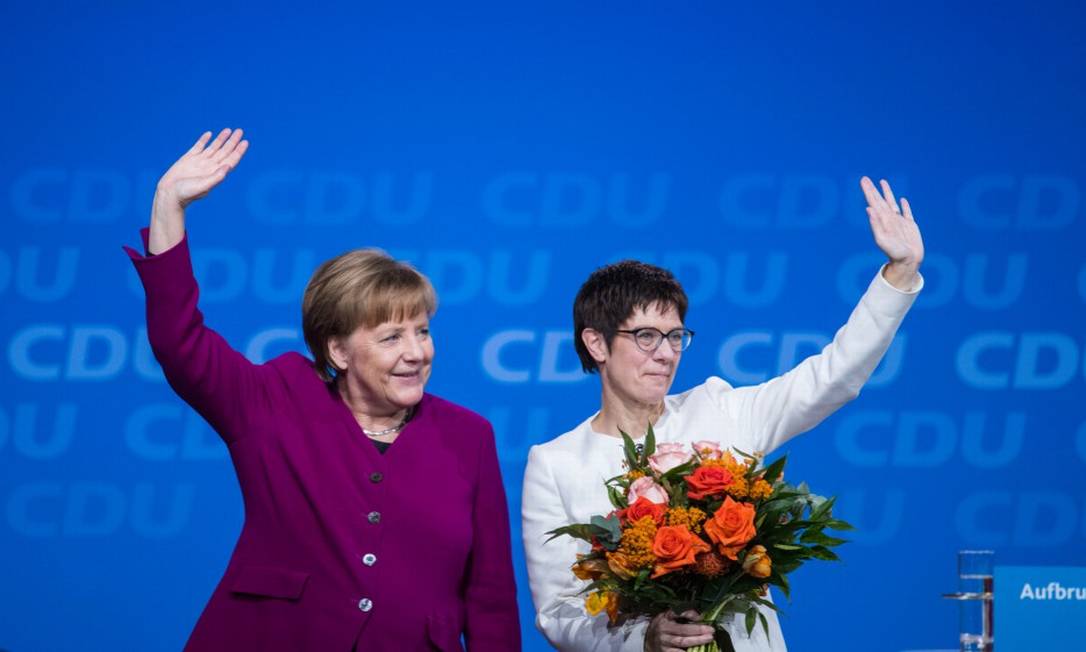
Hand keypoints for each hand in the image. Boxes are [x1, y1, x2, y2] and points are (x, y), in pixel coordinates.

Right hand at [148, 129, 247, 253]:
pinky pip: (198, 146)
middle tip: (240, 131)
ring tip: (228, 130)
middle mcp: (209, 166)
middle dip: (232, 142)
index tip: (245, 142)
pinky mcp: (188, 158)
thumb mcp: (203, 186)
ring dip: (221, 139)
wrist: (169, 194)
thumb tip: (228, 166)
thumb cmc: (186, 193)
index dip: (238, 151)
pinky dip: (204, 140)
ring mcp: (199, 162)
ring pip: (213, 147)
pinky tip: (209, 134)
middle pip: (225, 151)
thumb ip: (216, 177)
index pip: (231, 160)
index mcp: (215, 173)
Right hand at [644, 610, 714, 651]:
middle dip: (698, 630)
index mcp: (665, 618)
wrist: (649, 641)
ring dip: (697, 641)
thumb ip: (682, 615)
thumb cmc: (663, 627)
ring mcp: (664, 642)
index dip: (689, 614)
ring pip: (682, 642)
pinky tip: (698, 650)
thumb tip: (700, 617)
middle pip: (682, 630)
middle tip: (711, 630)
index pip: (676, 613)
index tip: (700, 617)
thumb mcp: (669, 617)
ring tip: (708, 639)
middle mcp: (663, 630)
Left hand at [860, 176, 923, 289]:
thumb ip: (875, 225)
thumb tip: (868, 209)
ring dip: (887, 193)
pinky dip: (904, 205)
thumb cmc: (894, 253)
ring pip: (892, 203)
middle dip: (872, 190)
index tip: (863, 181)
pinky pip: (907, 213)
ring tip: (882, 182)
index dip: (868, 191)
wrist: (908, 262)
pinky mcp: (910, 226)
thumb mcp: (882, 239)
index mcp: (882, 221)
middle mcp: (889, 219)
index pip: (873, 202)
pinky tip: (902, 199)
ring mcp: (899, 222)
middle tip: (865, 178)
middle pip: (880, 200)